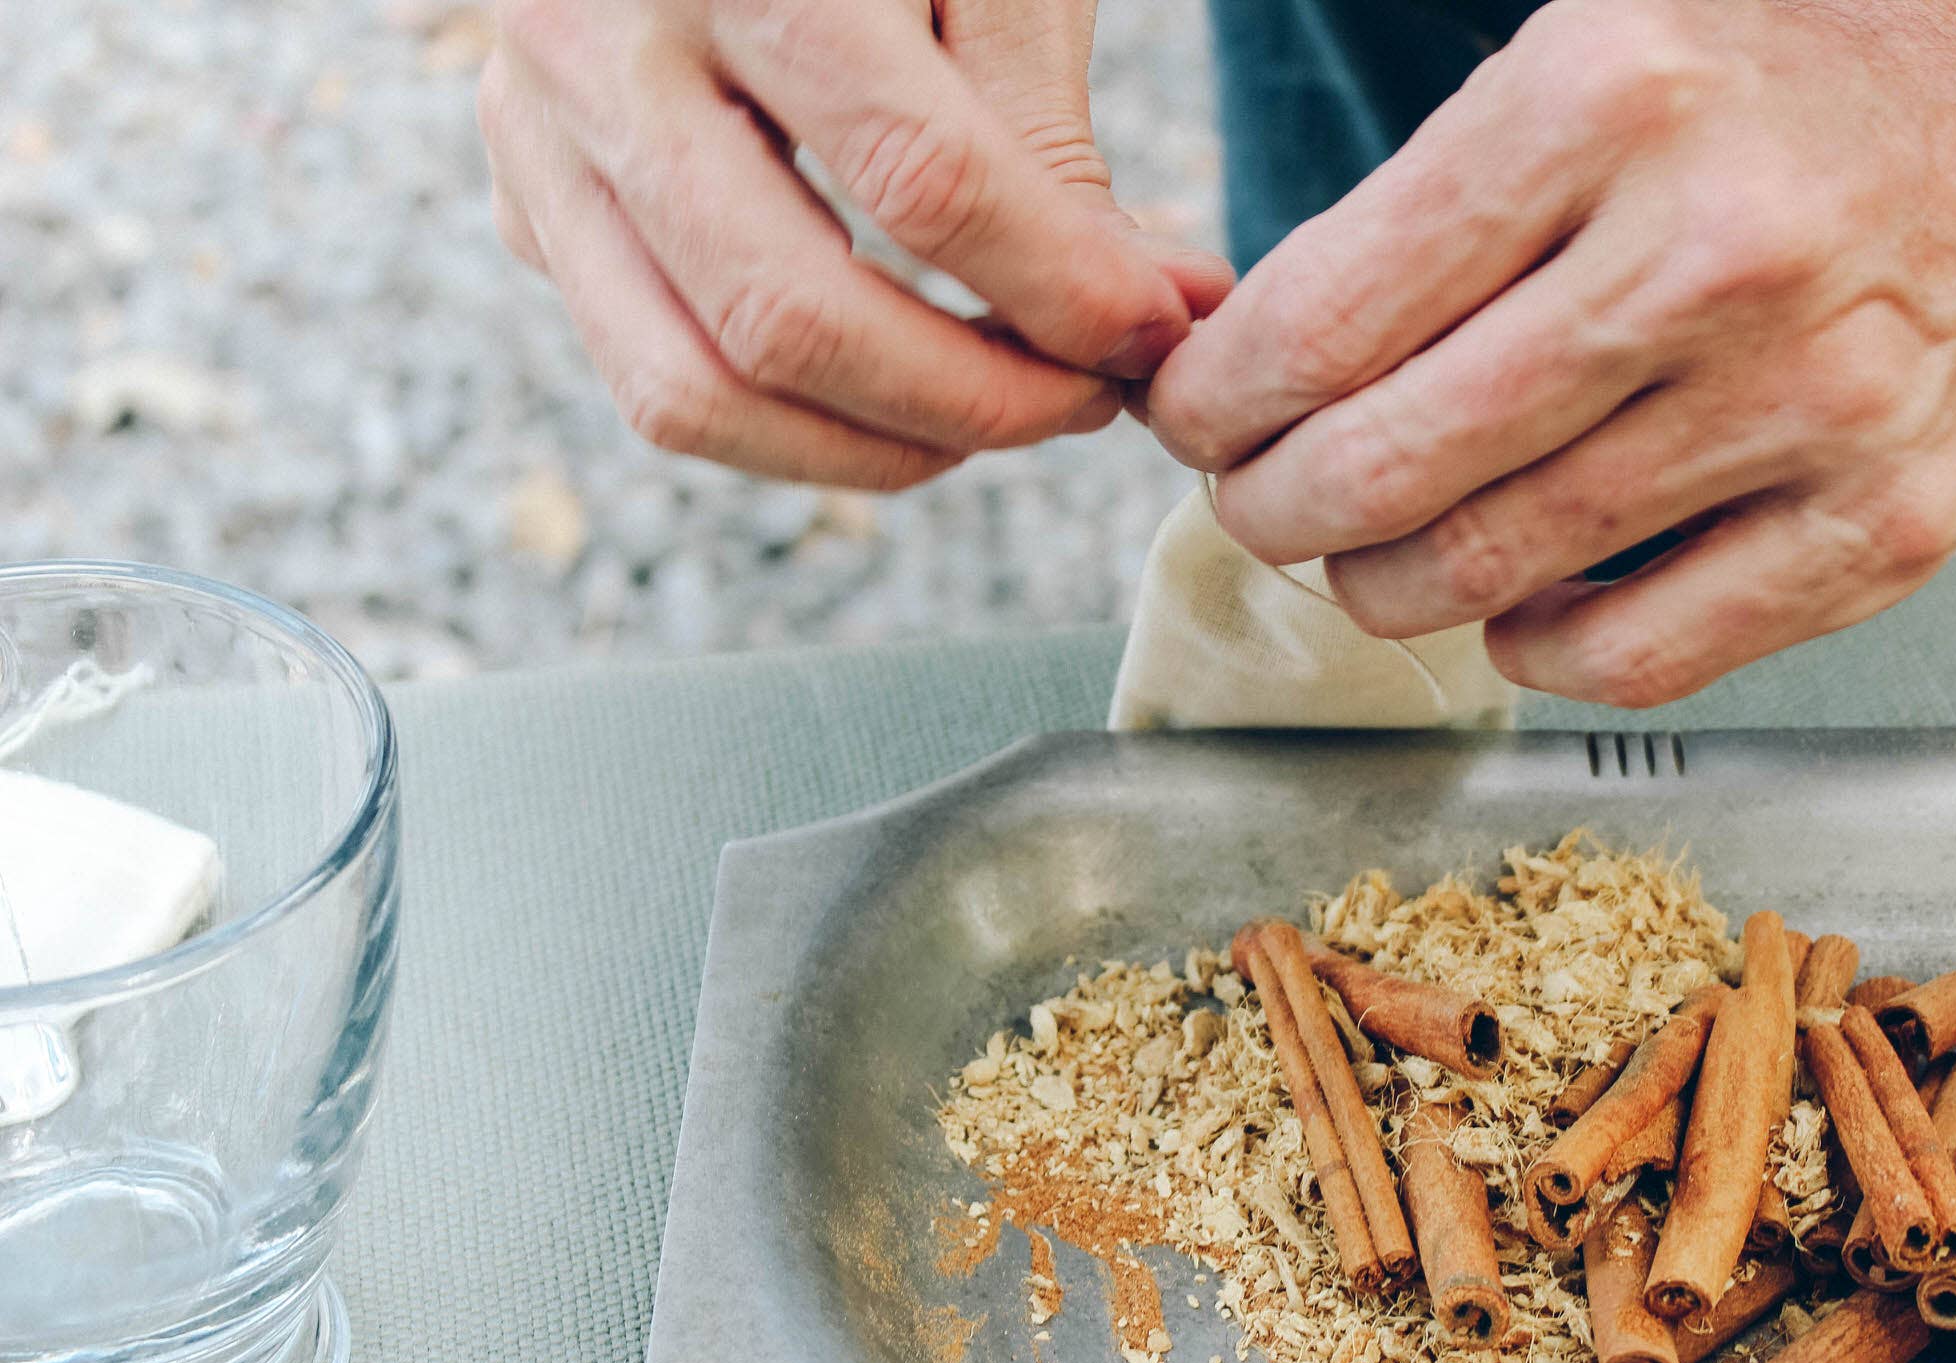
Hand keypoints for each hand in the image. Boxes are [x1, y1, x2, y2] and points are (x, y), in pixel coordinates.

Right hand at [480, 0, 1231, 489]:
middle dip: (974, 400)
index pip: (920, 178)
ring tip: (1005, 415)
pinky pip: (655, 379)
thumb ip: (1047, 134)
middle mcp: (593, 49)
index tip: (1156, 332)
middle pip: (789, 318)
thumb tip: (1152, 314)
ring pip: (693, 392)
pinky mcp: (527, 203)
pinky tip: (905, 392)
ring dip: (878, 448)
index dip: (1061, 288)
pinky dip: (796, 425)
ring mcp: (536, 136)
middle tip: (1090, 401)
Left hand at [1143, 0, 1955, 704]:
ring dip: (1384, 584)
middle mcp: (1713, 254)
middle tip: (1261, 503)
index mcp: (1606, 101)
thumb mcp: (1580, 66)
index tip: (1198, 420)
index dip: (1219, 401)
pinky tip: (1512, 605)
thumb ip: (1417, 217)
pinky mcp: (1882, 526)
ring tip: (1369, 553)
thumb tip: (1243, 381)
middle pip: (1389, 463)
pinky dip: (1533, 649)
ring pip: (1493, 570)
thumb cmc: (1772, 102)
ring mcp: (1812, 404)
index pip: (1326, 316)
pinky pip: (1636, 654)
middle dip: (1276, 507)